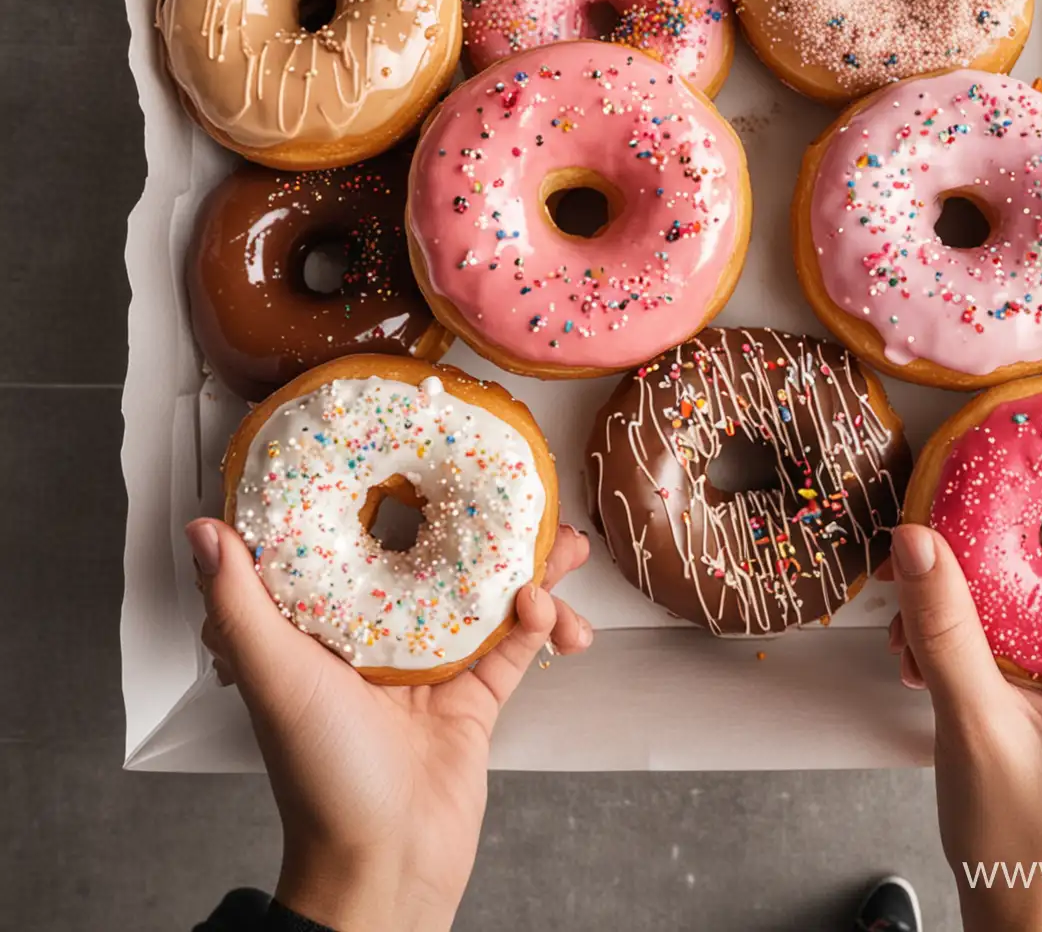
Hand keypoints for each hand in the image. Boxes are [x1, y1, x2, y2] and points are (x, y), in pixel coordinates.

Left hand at [185, 515, 592, 931]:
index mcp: (333, 623)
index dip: (388, 490)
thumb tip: (204, 527)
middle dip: (485, 521)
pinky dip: (544, 621)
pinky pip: (519, 643)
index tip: (420, 445)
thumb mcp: (276, 677)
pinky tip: (552, 613)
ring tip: (567, 545)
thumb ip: (242, 602)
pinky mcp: (477, 696)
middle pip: (441, 556)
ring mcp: (435, 663)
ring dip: (534, 566)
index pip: (360, 538)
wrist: (386, 866)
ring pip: (492, 591)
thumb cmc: (320, 778)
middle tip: (520, 485)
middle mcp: (385, 634)